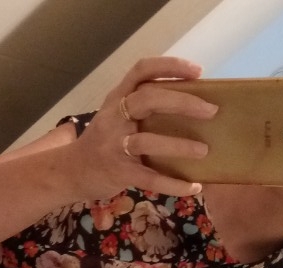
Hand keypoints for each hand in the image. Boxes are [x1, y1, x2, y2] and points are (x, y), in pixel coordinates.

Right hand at [74, 56, 218, 197]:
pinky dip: (174, 183)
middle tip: (211, 111)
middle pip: (148, 99)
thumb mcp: (117, 116)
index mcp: (118, 98)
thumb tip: (194, 104)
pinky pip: (149, 178)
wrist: (72, 172)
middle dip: (182, 102)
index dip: (170, 66)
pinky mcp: (118, 172)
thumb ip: (143, 107)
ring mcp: (114, 145)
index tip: (198, 71)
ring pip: (147, 141)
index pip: (142, 70)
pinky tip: (194, 187)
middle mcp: (114, 117)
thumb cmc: (105, 141)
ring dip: (178, 145)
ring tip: (204, 150)